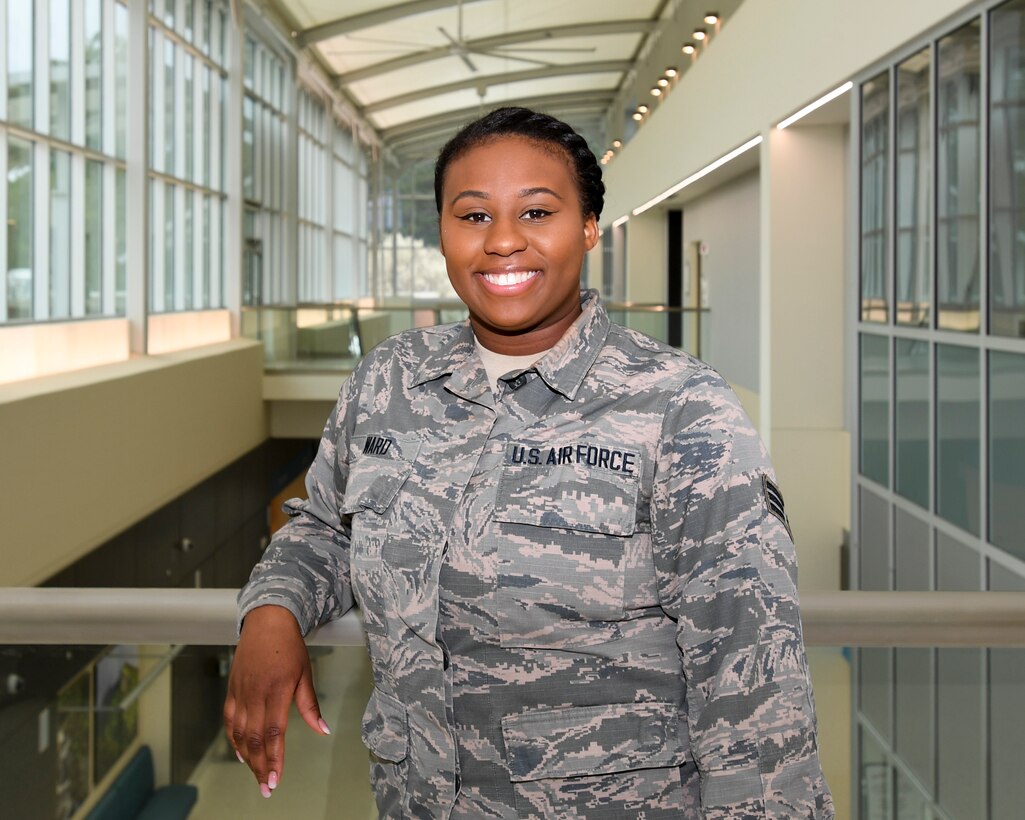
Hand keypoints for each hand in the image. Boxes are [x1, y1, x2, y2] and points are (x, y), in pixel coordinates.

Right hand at [223, 605, 330, 796]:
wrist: (267, 622)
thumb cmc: (290, 646)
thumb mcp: (306, 673)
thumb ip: (311, 705)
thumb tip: (323, 730)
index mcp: (277, 690)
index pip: (274, 732)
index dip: (274, 759)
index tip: (276, 779)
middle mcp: (256, 694)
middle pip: (255, 739)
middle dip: (260, 766)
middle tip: (267, 787)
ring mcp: (241, 692)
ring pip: (240, 733)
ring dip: (247, 758)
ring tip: (257, 775)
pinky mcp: (232, 689)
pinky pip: (229, 719)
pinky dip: (234, 739)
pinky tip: (241, 753)